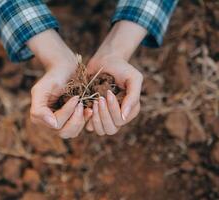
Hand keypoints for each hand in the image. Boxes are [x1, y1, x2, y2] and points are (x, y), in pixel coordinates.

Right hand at [27, 29, 91, 137]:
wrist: (66, 69)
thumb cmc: (54, 76)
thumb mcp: (41, 89)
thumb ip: (39, 109)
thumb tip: (52, 125)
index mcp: (39, 117)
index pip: (55, 124)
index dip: (67, 112)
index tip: (75, 98)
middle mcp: (48, 124)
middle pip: (64, 132)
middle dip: (75, 119)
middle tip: (81, 103)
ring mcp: (60, 124)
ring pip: (72, 133)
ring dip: (81, 120)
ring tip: (86, 107)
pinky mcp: (71, 121)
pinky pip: (79, 128)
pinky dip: (85, 120)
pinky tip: (90, 110)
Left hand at [85, 20, 146, 135]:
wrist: (105, 60)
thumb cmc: (121, 67)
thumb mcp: (133, 78)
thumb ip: (133, 97)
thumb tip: (125, 116)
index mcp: (131, 110)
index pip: (121, 120)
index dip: (113, 109)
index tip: (108, 93)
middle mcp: (119, 117)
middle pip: (111, 129)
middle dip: (103, 115)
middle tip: (99, 99)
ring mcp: (106, 117)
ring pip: (101, 131)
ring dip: (95, 118)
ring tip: (93, 102)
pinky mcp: (94, 114)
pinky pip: (90, 126)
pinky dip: (86, 118)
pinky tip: (85, 105)